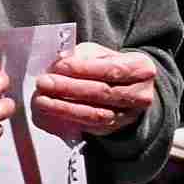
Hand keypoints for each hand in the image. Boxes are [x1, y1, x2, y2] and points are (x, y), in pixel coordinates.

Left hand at [32, 42, 160, 138]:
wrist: (125, 89)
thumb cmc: (109, 67)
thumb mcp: (100, 54)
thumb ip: (83, 56)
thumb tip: (60, 60)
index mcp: (141, 69)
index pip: (111, 69)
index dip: (83, 69)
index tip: (59, 66)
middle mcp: (140, 94)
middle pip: (102, 92)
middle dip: (69, 88)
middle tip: (44, 83)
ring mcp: (128, 115)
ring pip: (95, 114)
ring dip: (64, 108)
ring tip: (41, 100)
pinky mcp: (113, 129)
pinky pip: (88, 126)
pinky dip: (66, 119)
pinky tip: (49, 113)